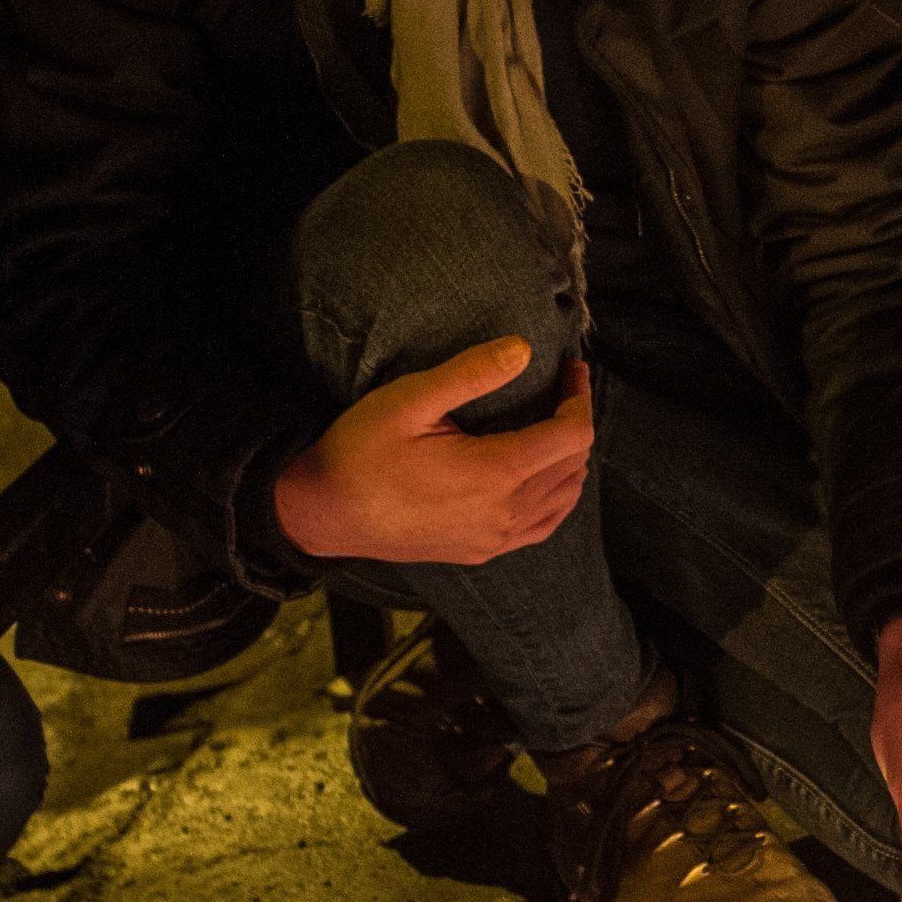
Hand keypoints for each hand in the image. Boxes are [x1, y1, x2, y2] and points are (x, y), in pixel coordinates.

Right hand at [270, 340, 592, 564]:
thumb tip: (523, 350)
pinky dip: (556, 497)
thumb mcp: (410, 399)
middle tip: (563, 387)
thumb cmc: (359, 451)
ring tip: (555, 423)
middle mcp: (504, 514)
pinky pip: (542, 527)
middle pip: (574, 466)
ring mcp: (494, 539)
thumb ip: (471, 373)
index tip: (571, 369)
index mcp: (495, 474)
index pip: (571, 436)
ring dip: (570, 460)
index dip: (580, 398)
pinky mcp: (480, 551)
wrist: (322, 512)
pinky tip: (543, 475)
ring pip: (564, 500)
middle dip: (577, 421)